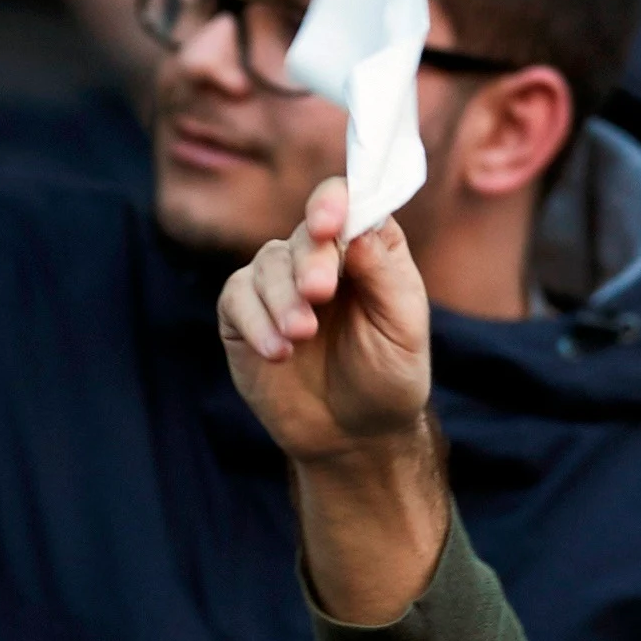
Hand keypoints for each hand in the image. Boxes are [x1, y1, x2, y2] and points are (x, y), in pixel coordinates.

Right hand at [221, 179, 448, 622]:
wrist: (355, 436)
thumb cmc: (388, 377)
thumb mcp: (403, 328)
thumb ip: (385, 274)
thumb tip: (359, 228)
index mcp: (363, 249)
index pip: (346, 203)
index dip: (334, 203)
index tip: (330, 223)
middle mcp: (319, 257)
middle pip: (304, 234)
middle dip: (309, 262)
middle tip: (319, 294)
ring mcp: (278, 284)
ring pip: (267, 265)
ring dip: (283, 300)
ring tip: (300, 338)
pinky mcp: (244, 316)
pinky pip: (237, 299)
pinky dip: (255, 323)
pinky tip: (278, 353)